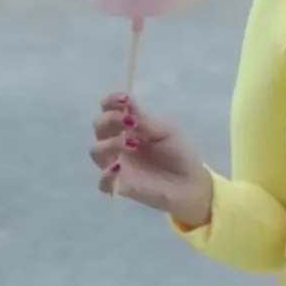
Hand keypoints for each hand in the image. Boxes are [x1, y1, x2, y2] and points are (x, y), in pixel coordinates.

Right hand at [90, 93, 212, 224]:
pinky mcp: (119, 185)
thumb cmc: (179, 152)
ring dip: (109, 144)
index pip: (108, 108)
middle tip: (130, 123)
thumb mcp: (167, 131)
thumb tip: (127, 103)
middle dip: (110, 120)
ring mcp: (116, 163)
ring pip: (96, 151)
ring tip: (131, 145)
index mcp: (128, 126)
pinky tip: (118, 170)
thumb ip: (146, 120)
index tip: (124, 100)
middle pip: (98, 126)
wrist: (190, 182)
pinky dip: (106, 176)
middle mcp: (117, 142)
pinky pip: (103, 182)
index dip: (110, 101)